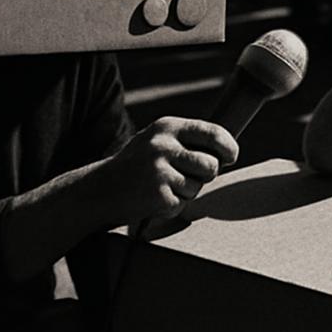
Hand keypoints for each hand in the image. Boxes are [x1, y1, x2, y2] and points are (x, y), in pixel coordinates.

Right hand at [101, 117, 238, 224]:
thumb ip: (188, 141)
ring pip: (198, 186)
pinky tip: (154, 197)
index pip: (212, 133)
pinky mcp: (157, 195)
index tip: (231, 156)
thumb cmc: (137, 165)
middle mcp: (163, 145)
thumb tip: (228, 149)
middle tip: (189, 176)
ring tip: (164, 185)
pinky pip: (182, 203)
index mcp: (167, 127)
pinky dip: (173, 205)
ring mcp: (159, 170)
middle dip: (206, 175)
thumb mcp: (158, 140)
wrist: (100, 189)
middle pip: (210, 165)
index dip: (229, 147)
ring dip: (187, 191)